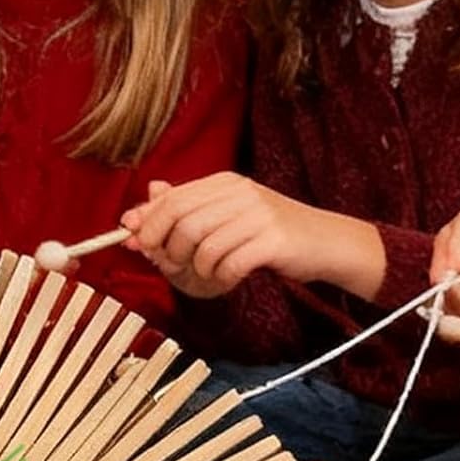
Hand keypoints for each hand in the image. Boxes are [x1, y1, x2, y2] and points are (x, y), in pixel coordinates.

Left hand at [121, 173, 381, 300]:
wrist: (326, 243)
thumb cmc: (270, 234)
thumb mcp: (225, 216)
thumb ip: (182, 213)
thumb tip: (133, 217)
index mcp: (224, 183)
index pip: (170, 199)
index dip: (147, 223)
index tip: (135, 243)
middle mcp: (240, 193)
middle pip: (181, 220)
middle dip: (167, 249)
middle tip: (173, 265)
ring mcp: (258, 215)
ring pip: (201, 244)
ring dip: (197, 267)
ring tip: (208, 271)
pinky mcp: (274, 240)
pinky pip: (228, 263)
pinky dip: (221, 276)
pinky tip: (229, 276)